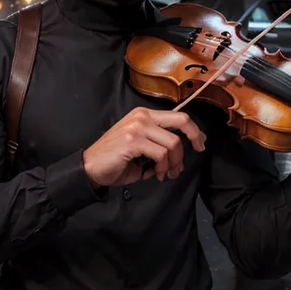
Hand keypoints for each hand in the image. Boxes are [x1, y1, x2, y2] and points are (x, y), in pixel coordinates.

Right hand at [82, 107, 205, 187]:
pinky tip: (157, 175)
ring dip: (174, 163)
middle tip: (198, 151)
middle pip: (181, 121)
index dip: (193, 129)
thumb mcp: (140, 147)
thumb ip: (158, 145)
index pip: (177, 116)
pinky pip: (161, 155)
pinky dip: (163, 168)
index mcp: (144, 115)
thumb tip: (178, 155)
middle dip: (195, 137)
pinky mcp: (133, 141)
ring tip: (168, 174)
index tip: (200, 142)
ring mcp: (137, 127)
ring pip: (173, 143)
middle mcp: (142, 116)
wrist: (90, 168)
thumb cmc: (115, 160)